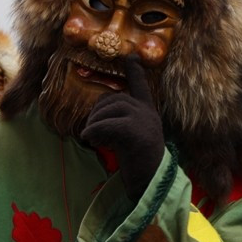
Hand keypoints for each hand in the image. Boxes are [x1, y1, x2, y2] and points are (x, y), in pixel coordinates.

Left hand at [82, 55, 164, 200]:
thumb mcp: (130, 139)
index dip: (135, 71)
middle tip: (90, 133)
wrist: (151, 186)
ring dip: (94, 124)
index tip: (131, 56)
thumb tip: (96, 119)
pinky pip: (107, 125)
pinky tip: (91, 141)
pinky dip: (94, 132)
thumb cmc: (138, 165)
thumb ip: (120, 124)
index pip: (141, 86)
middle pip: (114, 99)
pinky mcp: (136, 133)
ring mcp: (144, 121)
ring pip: (109, 110)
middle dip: (97, 113)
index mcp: (148, 113)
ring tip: (93, 140)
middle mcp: (148, 113)